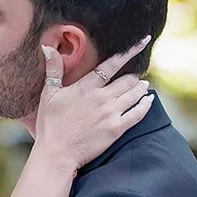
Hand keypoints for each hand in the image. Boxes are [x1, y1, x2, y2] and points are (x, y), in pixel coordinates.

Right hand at [34, 35, 154, 170]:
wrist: (57, 153)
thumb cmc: (50, 124)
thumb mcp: (48, 94)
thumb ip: (53, 69)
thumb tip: (47, 47)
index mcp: (86, 87)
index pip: (112, 64)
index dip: (129, 52)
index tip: (142, 42)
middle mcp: (102, 98)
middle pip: (128, 80)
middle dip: (134, 76)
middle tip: (137, 75)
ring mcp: (111, 113)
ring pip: (135, 94)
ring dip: (141, 88)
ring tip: (143, 85)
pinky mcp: (117, 129)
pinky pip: (138, 113)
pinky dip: (145, 105)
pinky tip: (149, 100)